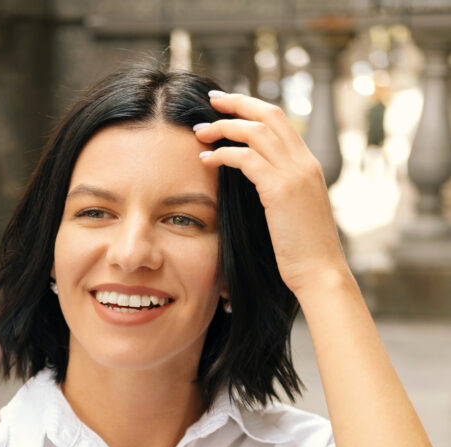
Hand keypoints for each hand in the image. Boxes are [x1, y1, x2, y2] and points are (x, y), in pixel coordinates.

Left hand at [195, 92, 348, 297]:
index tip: (229, 106)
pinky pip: (246, 158)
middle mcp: (304, 162)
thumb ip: (279, 192)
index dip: (253, 109)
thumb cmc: (304, 253)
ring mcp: (295, 174)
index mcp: (308, 165)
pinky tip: (206, 160)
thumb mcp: (294, 214)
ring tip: (200, 133)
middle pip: (269, 114)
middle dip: (238, 102)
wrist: (321, 273)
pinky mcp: (281, 190)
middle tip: (211, 99)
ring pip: (255, 132)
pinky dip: (222, 154)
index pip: (280, 121)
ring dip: (224, 127)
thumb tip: (256, 187)